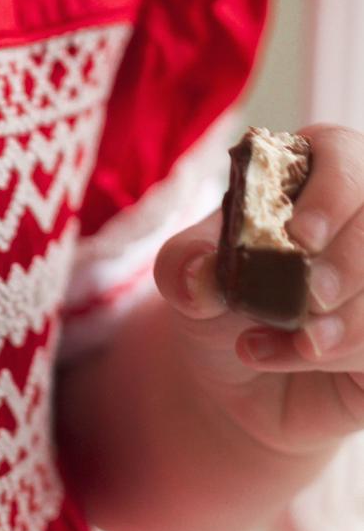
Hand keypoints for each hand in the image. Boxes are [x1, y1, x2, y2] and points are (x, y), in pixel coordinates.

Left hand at [154, 124, 363, 458]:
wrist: (232, 375)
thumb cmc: (218, 302)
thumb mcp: (187, 276)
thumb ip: (184, 265)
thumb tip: (199, 277)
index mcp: (307, 176)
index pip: (341, 155)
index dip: (330, 192)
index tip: (302, 235)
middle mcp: (352, 218)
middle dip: (346, 261)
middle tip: (310, 295)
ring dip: (343, 319)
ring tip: (294, 340)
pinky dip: (343, 349)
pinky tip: (297, 353)